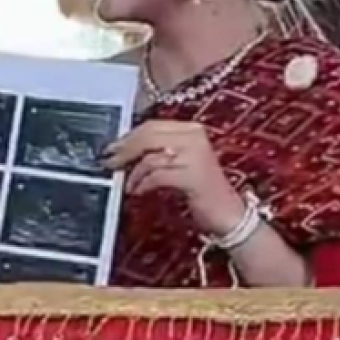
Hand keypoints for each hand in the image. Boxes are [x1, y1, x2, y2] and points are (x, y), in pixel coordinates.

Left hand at [102, 120, 243, 235]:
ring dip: (134, 172)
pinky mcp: (193, 176)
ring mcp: (196, 156)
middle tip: (110, 161)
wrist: (229, 214)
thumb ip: (158, 151)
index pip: (153, 125)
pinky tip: (138, 192)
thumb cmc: (201, 189)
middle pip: (149, 136)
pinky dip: (143, 184)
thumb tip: (123, 148)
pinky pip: (157, 176)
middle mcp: (196, 137)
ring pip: (151, 157)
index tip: (112, 147)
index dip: (129, 136)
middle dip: (126, 149)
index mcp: (192, 130)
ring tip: (128, 184)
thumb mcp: (180, 162)